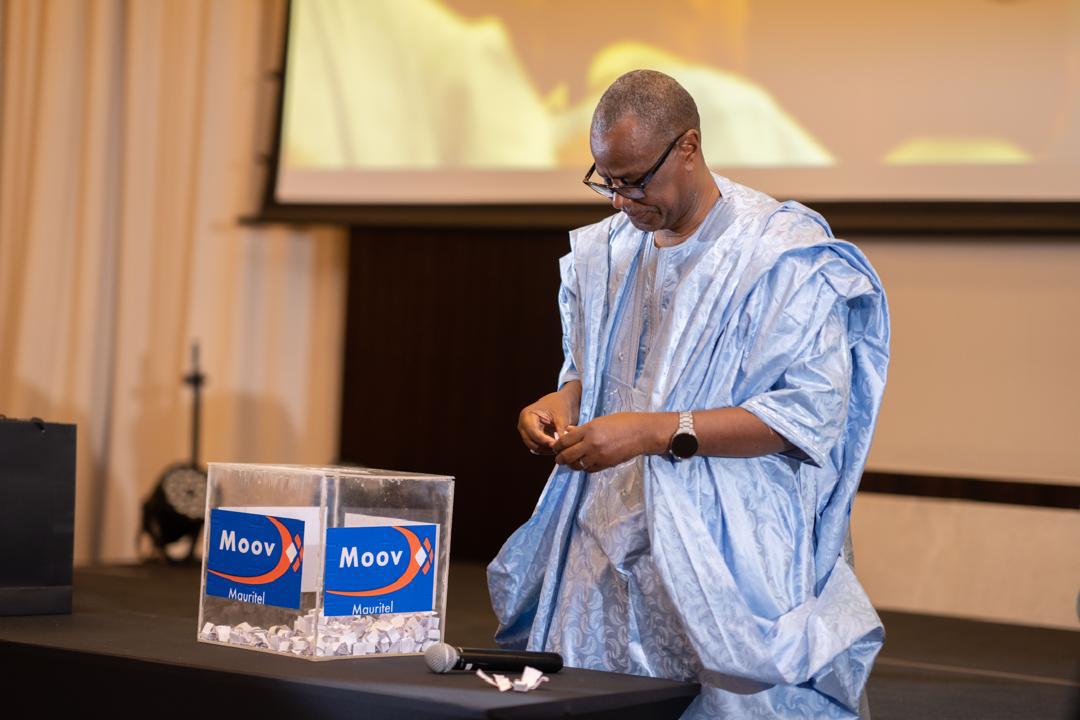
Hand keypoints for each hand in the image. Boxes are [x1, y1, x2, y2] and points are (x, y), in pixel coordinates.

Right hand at [517, 383, 579, 454]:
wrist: (561, 402)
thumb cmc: (560, 406)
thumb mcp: (562, 417)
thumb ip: (560, 431)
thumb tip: (560, 445)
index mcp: (527, 415)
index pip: (533, 432)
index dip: (544, 441)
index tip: (556, 445)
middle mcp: (523, 425)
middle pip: (531, 442)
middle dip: (545, 447)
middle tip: (559, 449)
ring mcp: (526, 432)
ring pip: (534, 447)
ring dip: (546, 450)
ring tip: (559, 448)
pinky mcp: (532, 437)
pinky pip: (537, 447)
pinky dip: (546, 449)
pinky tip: (556, 448)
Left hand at [552, 412, 667, 472]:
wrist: (642, 433)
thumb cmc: (622, 422)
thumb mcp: (600, 421)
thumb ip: (583, 429)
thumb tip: (568, 432)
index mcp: (589, 430)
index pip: (565, 440)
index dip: (557, 445)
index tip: (555, 447)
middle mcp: (591, 444)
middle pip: (567, 456)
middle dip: (560, 458)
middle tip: (558, 458)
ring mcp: (599, 456)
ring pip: (577, 465)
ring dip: (572, 465)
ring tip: (571, 462)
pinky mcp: (606, 464)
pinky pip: (589, 469)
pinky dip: (584, 468)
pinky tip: (584, 464)